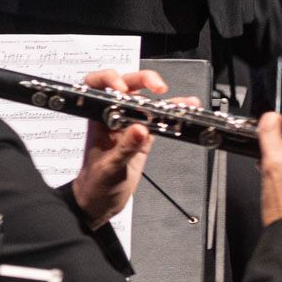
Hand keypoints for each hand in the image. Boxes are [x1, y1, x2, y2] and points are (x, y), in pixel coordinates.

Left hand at [70, 68, 182, 226]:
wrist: (99, 202)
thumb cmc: (94, 183)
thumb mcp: (108, 168)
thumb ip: (124, 149)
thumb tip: (141, 129)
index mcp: (95, 118)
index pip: (96, 86)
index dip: (108, 79)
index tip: (122, 87)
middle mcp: (112, 117)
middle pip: (126, 87)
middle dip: (142, 80)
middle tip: (158, 86)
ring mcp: (129, 126)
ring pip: (146, 103)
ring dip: (164, 99)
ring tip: (184, 100)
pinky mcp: (143, 138)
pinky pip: (158, 121)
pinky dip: (172, 115)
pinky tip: (186, 109)